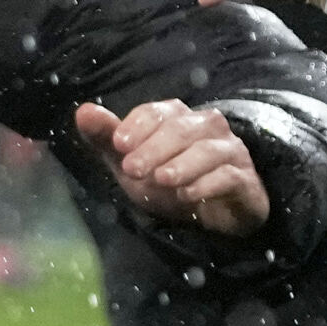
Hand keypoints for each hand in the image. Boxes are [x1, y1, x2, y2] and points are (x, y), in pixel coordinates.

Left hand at [78, 97, 267, 239]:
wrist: (214, 213)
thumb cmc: (170, 182)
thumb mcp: (131, 164)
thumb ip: (107, 139)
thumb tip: (82, 111)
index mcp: (178, 118)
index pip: (158, 112)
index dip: (138, 125)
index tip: (119, 144)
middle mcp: (207, 127)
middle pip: (182, 128)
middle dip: (154, 148)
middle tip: (132, 170)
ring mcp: (230, 151)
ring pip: (207, 150)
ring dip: (182, 164)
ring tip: (161, 180)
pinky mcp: (244, 179)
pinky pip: (229, 176)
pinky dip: (207, 184)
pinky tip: (188, 196)